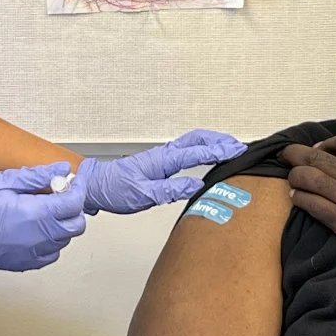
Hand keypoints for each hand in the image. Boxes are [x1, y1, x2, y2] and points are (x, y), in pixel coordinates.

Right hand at [0, 162, 86, 270]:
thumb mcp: (5, 180)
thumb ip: (38, 176)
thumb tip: (60, 170)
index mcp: (37, 214)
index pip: (75, 202)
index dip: (78, 188)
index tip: (74, 180)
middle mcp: (40, 237)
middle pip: (76, 224)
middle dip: (72, 207)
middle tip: (57, 194)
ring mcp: (34, 253)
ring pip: (65, 239)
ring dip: (61, 223)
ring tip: (42, 210)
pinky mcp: (26, 263)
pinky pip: (51, 253)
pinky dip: (51, 240)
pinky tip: (35, 228)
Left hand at [77, 130, 246, 214]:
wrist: (97, 186)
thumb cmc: (115, 190)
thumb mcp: (144, 195)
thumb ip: (170, 190)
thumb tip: (195, 185)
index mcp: (163, 160)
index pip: (197, 153)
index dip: (219, 151)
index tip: (237, 150)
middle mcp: (164, 154)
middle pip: (197, 139)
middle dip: (220, 140)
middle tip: (239, 145)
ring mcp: (161, 156)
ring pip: (191, 142)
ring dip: (211, 141)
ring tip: (228, 147)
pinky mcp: (159, 161)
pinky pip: (185, 149)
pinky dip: (201, 147)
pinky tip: (205, 154)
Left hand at [282, 134, 335, 284]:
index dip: (327, 142)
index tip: (319, 146)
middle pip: (320, 158)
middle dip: (298, 154)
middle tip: (286, 154)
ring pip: (312, 180)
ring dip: (296, 176)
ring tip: (289, 176)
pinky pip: (316, 208)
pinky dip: (302, 200)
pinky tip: (296, 198)